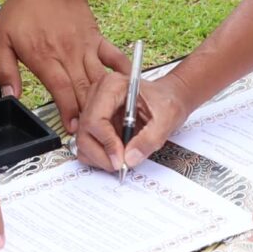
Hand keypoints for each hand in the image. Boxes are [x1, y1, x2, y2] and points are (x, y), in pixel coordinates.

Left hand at [0, 0, 126, 133]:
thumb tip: (10, 96)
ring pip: (99, 78)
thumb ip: (3, 70)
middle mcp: (68, 54)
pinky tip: (129, 86)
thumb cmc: (23, 10)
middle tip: (93, 132)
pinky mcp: (96, 38)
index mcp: (44, 57)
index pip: (60, 90)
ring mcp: (85, 46)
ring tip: (109, 119)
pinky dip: (123, 71)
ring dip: (104, 100)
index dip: (68, 112)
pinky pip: (113, 57)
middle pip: (82, 89)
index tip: (73, 129)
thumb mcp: (0, 38)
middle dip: (88, 114)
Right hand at [73, 59, 205, 173]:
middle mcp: (97, 95)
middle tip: (121, 165)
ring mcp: (93, 109)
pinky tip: (117, 154)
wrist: (169, 98)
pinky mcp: (94, 122)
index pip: (96, 119)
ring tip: (121, 160)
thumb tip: (130, 158)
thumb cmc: (167, 100)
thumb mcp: (167, 118)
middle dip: (102, 154)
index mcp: (112, 86)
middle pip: (85, 132)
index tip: (121, 159)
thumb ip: (149, 139)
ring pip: (83, 140)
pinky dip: (99, 156)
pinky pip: (87, 144)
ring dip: (99, 157)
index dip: (107, 143)